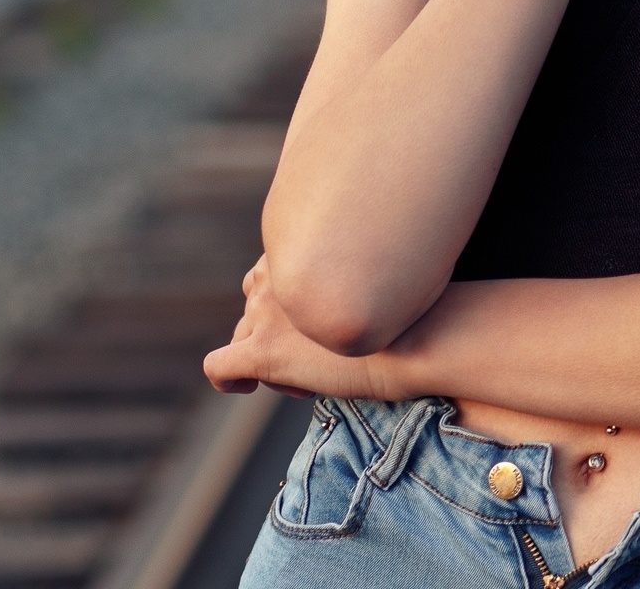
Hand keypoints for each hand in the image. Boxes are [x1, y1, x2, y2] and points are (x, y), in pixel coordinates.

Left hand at [204, 256, 393, 398]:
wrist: (420, 338)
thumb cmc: (407, 312)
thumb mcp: (367, 280)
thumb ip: (335, 283)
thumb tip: (325, 311)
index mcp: (295, 252)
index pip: (268, 281)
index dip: (289, 310)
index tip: (321, 329)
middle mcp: (274, 276)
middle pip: (253, 310)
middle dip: (277, 333)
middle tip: (320, 357)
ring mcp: (265, 314)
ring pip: (243, 338)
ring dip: (269, 358)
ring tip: (309, 378)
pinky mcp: (264, 352)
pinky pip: (219, 367)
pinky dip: (227, 380)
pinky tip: (244, 387)